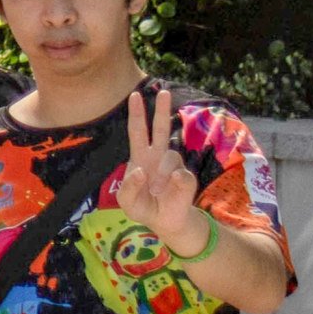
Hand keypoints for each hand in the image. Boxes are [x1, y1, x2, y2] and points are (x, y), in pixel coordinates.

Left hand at [108, 82, 203, 250]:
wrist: (164, 221)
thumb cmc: (142, 207)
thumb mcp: (126, 201)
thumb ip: (128, 187)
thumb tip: (141, 170)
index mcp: (140, 157)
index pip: (138, 131)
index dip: (137, 114)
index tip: (135, 95)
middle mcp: (158, 156)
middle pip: (162, 128)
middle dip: (161, 109)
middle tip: (164, 91)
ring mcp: (174, 166)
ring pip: (171, 156)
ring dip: (161, 175)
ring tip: (155, 191)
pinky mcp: (186, 178)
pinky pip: (181, 176)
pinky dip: (173, 183)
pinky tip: (170, 189)